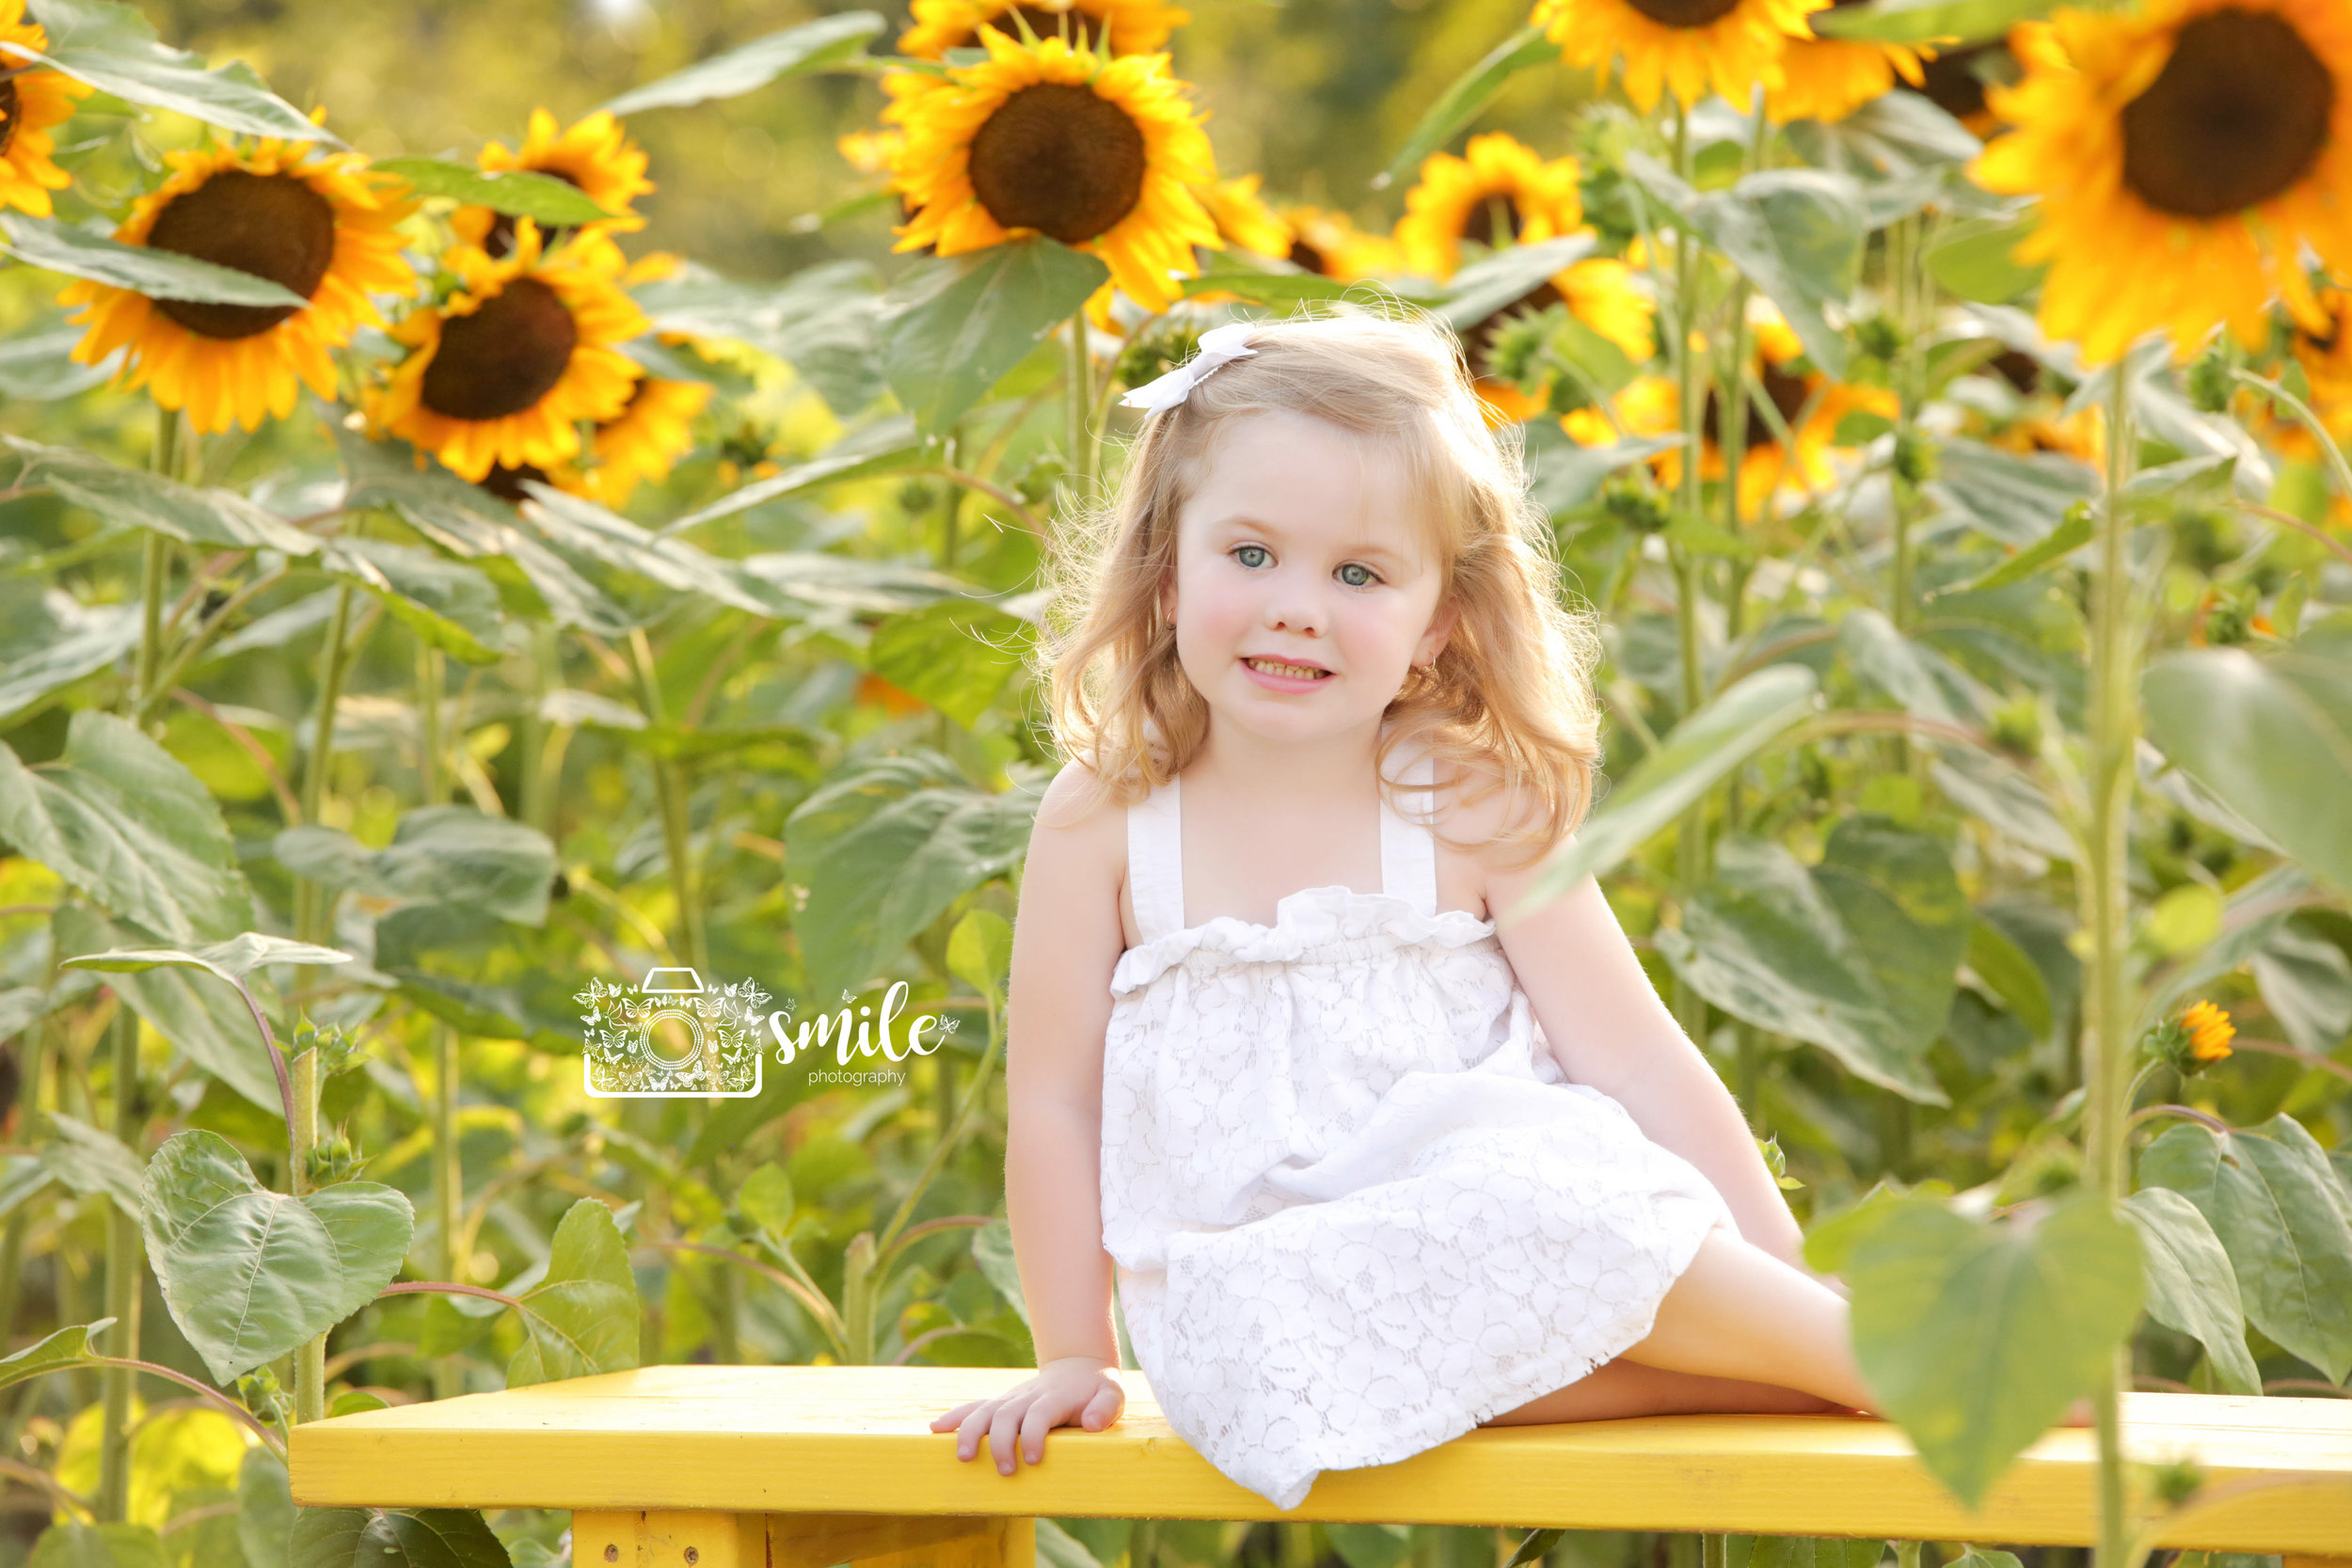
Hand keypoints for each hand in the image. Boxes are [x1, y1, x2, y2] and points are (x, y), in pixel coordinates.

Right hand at [929, 1356, 1125, 1475]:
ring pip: (984, 1411)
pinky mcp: (1001, 1403)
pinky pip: (974, 1407)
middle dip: (999, 1443)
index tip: (1032, 1460)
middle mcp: (1028, 1396)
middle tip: (1004, 1471)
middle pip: (1006, 1415)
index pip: (1039, 1414)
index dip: (1032, 1435)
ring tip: (962, 1458)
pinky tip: (935, 1430)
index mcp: (1055, 1397)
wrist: (1077, 1367)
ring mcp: (1011, 1398)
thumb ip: (1106, 1408)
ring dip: (970, 1432)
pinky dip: (954, 1417)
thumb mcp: (1112, 1395)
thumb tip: (1093, 1424)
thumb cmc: (1096, 1389)